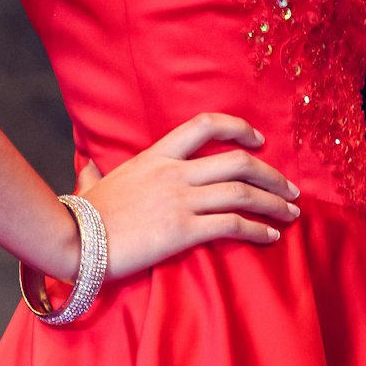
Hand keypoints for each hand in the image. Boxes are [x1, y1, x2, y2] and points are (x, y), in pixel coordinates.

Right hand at [75, 112, 300, 280]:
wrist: (73, 240)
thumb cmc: (81, 216)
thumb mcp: (94, 185)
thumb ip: (96, 174)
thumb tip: (88, 169)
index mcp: (156, 156)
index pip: (204, 125)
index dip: (238, 128)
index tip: (258, 140)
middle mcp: (173, 172)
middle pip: (238, 161)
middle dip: (271, 175)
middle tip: (291, 189)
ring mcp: (179, 200)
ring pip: (241, 192)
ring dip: (273, 202)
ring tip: (291, 214)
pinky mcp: (183, 230)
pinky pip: (231, 225)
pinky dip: (257, 229)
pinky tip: (270, 236)